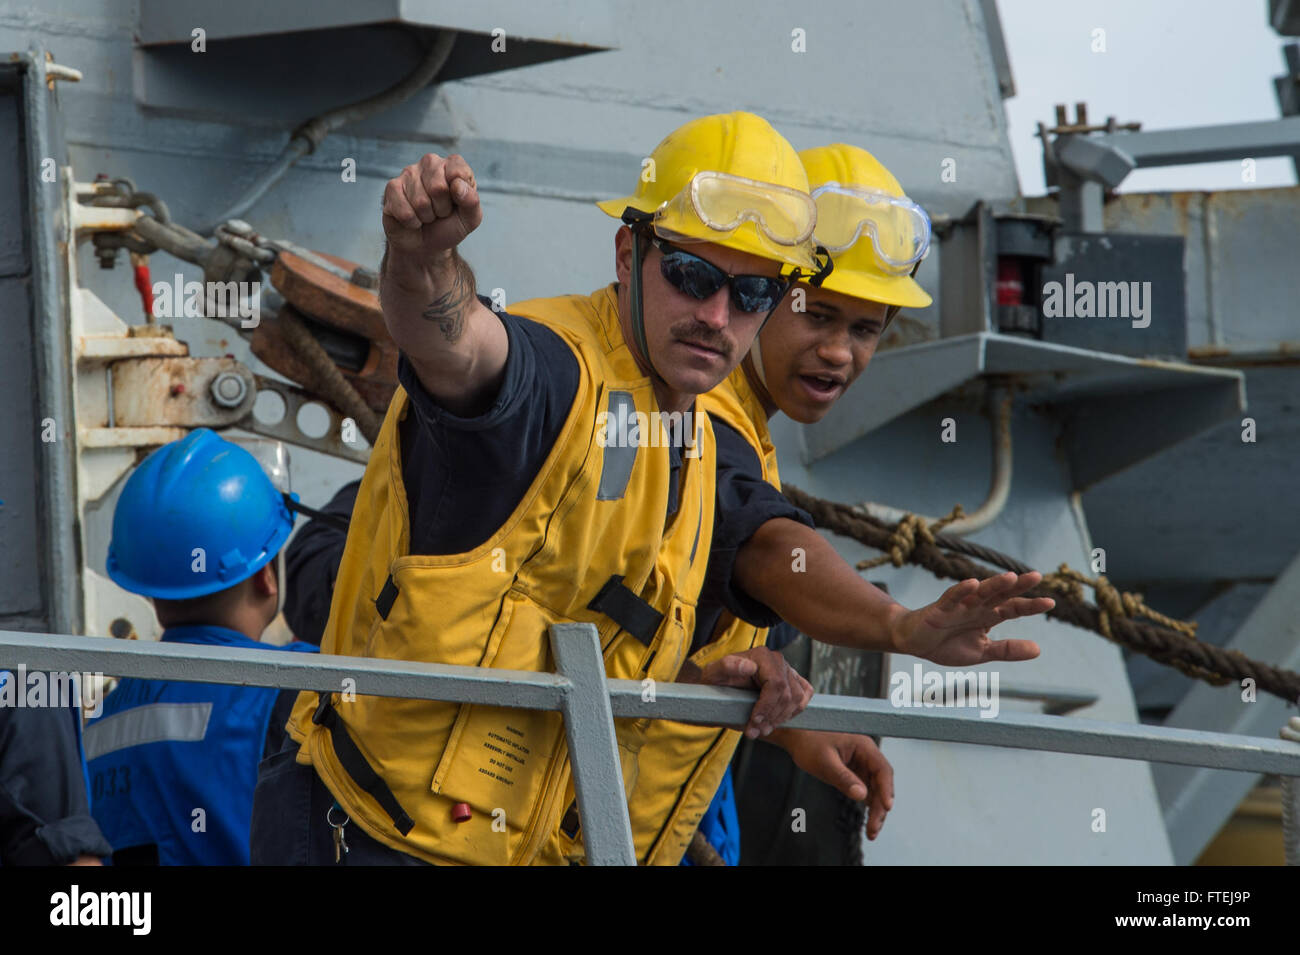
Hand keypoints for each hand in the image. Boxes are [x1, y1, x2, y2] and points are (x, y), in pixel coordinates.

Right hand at [381, 153, 482, 259]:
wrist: (425, 245)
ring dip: (426, 217)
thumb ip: (472, 202)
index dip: (460, 197)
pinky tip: (412, 219)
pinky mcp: (392, 187)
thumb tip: (457, 185)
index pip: (458, 172)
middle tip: (440, 212)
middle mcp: (430, 163)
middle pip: (438, 188)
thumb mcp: (470, 219)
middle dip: (442, 209)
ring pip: (420, 201)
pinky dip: (412, 222)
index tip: (457, 204)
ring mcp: (409, 173)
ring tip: (426, 215)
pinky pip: (404, 210)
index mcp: (452, 165)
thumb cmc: (449, 226)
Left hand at [698, 647, 812, 739]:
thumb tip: (749, 667)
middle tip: (755, 731)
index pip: (776, 684)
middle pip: (788, 694)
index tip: (754, 721)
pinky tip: (778, 719)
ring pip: (797, 699)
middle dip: (772, 717)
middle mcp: (777, 660)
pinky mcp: (793, 680)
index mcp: (761, 655)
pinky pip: (805, 695)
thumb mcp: (713, 673)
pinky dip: (795, 711)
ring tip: (762, 729)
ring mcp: (787, 670)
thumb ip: (727, 666)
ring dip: (781, 719)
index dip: (767, 706)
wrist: (721, 686)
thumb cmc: (717, 680)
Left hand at [774, 730, 893, 839]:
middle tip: (874, 829)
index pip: (882, 770)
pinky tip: (868, 820)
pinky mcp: (854, 771)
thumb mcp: (825, 762)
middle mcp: (866, 755)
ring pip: (875, 789)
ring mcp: (861, 763)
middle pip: (881, 783)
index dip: (887, 790)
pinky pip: (866, 789)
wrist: (795, 736)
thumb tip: (862, 796)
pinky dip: (868, 804)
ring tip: (872, 831)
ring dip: (876, 809)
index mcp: (863, 746)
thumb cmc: (809, 743)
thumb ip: (843, 778)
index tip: (887, 808)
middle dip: (880, 807)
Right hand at [890, 571, 1052, 665]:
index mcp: (988, 616)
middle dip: (1017, 586)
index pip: (1013, 608)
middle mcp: (976, 607)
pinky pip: (951, 597)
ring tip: (1010, 578)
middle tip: (1037, 576)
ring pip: (979, 593)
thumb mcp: (982, 652)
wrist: (913, 642)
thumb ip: (1008, 650)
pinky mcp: (939, 608)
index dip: (1030, 605)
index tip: (1051, 602)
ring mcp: (959, 606)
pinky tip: (972, 584)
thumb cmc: (947, 644)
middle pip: (1000, 594)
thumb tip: (1039, 650)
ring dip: (993, 584)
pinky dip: (961, 590)